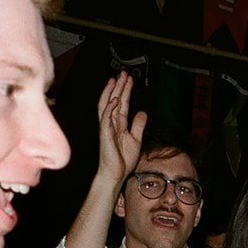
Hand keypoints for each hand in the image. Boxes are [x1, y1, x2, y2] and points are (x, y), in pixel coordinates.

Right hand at [96, 71, 145, 186]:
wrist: (116, 174)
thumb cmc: (123, 160)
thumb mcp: (135, 139)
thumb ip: (138, 125)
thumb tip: (142, 113)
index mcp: (118, 124)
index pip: (122, 104)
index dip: (125, 91)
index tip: (129, 79)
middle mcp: (111, 123)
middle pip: (114, 100)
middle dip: (119, 87)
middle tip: (123, 73)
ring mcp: (106, 128)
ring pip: (107, 105)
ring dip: (112, 92)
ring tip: (117, 80)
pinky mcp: (105, 135)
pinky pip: (106, 119)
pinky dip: (110, 108)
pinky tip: (116, 100)